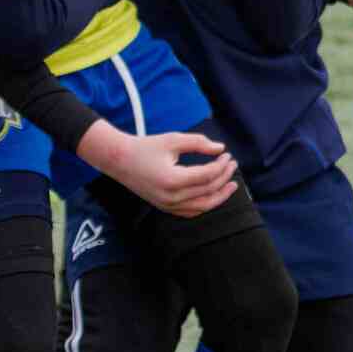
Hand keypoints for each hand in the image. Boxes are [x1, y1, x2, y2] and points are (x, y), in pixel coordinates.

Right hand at [77, 122, 237, 216]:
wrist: (119, 160)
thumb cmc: (146, 147)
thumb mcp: (173, 139)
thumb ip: (199, 143)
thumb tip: (221, 149)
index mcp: (173, 180)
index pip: (207, 176)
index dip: (221, 166)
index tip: (228, 155)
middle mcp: (171, 197)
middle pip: (207, 191)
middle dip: (224, 178)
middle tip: (232, 165)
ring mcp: (167, 205)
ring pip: (202, 207)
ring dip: (219, 196)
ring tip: (232, 185)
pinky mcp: (164, 207)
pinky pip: (191, 212)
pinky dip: (205, 204)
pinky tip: (214, 194)